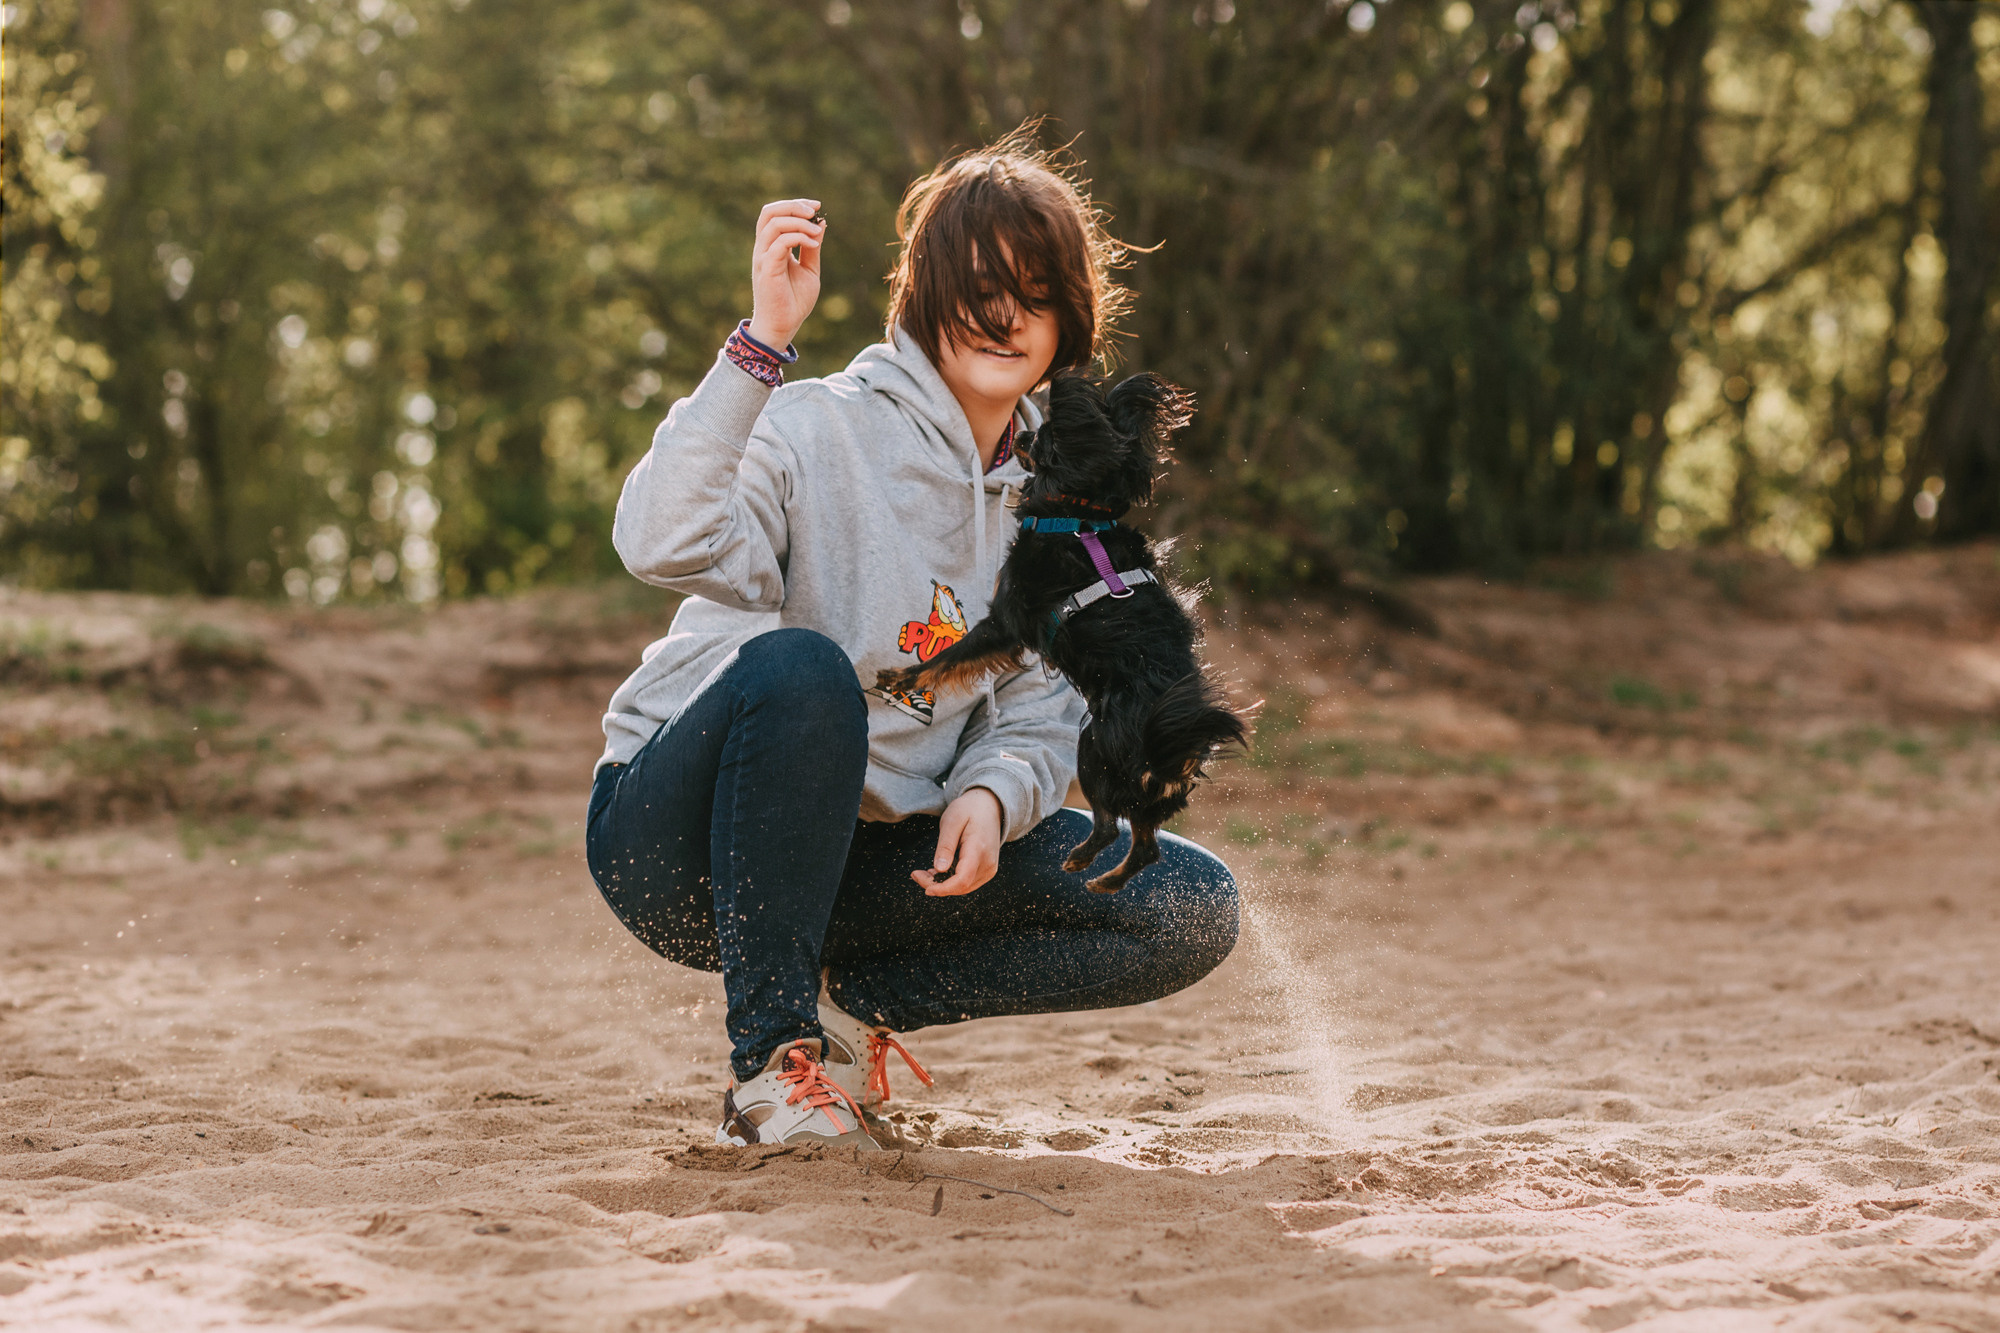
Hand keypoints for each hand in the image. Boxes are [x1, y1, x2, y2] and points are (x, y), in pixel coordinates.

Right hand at [747, 199, 824, 350]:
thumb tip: (821, 223)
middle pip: (769, 212)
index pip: (775, 214)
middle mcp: (763, 249)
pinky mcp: (767, 269)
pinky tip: (813, 244)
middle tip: (814, 211)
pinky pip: (779, 243)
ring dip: (799, 223)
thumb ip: (812, 247)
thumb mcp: (809, 269)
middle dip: (793, 206)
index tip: (817, 207)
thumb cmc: (794, 301)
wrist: (783, 326)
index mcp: (771, 246)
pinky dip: (798, 237)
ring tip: (816, 233)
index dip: (795, 205)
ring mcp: (763, 258)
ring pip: (774, 224)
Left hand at [914, 788, 1003, 896]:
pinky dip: (950, 881)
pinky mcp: (986, 871)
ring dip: (942, 885)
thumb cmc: (969, 810)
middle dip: (936, 886)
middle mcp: (987, 863)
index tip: (926, 888)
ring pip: (963, 888)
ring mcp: (989, 869)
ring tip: (925, 872)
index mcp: (978, 849)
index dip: (943, 889)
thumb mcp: (952, 821)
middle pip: (961, 886)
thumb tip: (939, 869)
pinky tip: (938, 871)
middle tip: (916, 874)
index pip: (962, 879)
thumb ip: (946, 845)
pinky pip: (967, 883)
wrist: (989, 807)